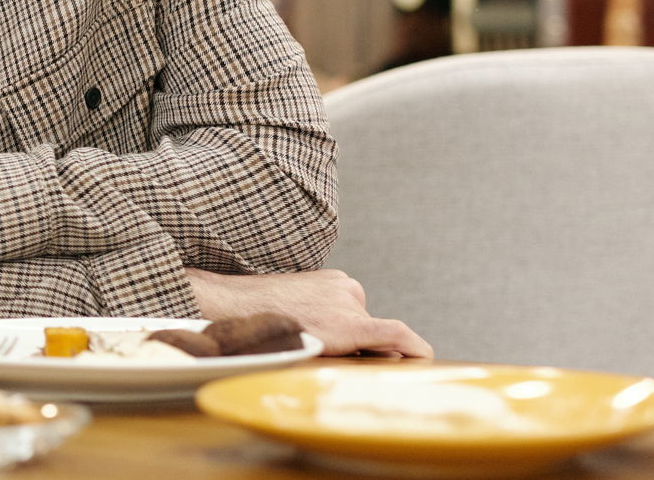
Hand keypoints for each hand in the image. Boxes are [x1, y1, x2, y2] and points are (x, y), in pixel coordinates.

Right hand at [185, 267, 433, 357]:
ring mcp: (349, 304)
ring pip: (373, 341)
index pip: (361, 317)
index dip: (370, 342)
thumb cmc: (253, 315)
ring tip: (333, 369)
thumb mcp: (292, 309)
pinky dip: (413, 349)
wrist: (228, 309)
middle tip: (343, 370)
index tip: (377, 360)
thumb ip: (320, 321)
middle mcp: (347, 289)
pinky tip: (425, 362)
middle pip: (369, 329)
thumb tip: (352, 349)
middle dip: (363, 352)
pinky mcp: (349, 324)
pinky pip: (395, 335)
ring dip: (364, 357)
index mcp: (334, 284)